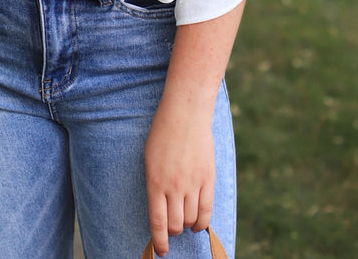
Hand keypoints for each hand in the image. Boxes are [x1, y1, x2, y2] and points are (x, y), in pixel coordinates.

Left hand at [144, 91, 215, 257]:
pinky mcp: (207, 179)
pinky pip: (206, 210)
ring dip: (186, 224)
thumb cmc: (163, 133)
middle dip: (172, 231)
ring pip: (191, 219)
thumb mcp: (150, 159)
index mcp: (155, 182)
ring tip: (183, 220)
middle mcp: (174, 186)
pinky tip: (197, 223)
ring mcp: (192, 183)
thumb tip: (159, 209)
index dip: (159, 241)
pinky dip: (201, 222)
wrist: (185, 112)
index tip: (161, 250)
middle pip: (175, 224)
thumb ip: (155, 185)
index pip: (158, 223)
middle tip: (171, 228)